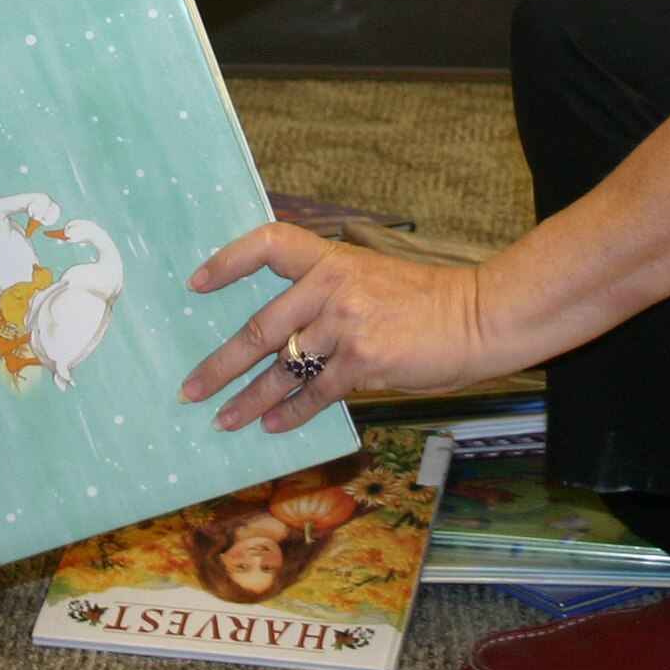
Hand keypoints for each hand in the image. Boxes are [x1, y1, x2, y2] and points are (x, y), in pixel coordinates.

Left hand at [179, 222, 496, 433]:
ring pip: (282, 367)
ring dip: (248, 399)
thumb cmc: (428, 301)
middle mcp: (333, 286)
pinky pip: (314, 393)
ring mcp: (347, 324)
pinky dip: (290, 414)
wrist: (478, 317)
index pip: (269, 243)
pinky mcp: (364, 361)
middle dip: (221, 363)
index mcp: (333, 258)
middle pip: (260, 325)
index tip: (196, 284)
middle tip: (191, 387)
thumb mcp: (372, 278)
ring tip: (223, 420)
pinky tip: (272, 427)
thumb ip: (329, 296)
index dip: (228, 261)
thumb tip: (283, 338)